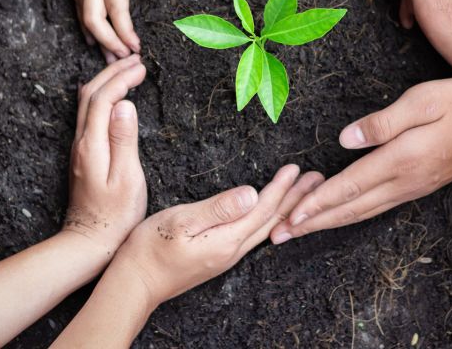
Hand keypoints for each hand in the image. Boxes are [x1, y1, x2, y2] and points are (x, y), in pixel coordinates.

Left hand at [63, 55, 147, 253]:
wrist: (90, 241)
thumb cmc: (115, 215)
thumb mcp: (127, 178)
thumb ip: (124, 139)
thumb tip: (125, 104)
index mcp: (92, 144)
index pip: (104, 98)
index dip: (122, 79)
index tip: (142, 68)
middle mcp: (81, 141)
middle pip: (91, 94)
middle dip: (112, 72)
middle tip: (135, 60)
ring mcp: (80, 147)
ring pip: (87, 102)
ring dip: (106, 81)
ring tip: (127, 70)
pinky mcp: (84, 153)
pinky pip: (89, 113)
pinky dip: (102, 95)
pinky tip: (112, 96)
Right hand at [71, 0, 164, 62]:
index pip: (116, 7)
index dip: (124, 30)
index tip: (135, 47)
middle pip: (94, 19)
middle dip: (109, 42)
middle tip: (124, 59)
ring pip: (84, 17)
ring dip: (97, 39)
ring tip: (110, 59)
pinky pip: (79, 8)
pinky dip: (87, 27)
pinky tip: (93, 39)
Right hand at [116, 165, 323, 305]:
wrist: (134, 283)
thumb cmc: (151, 249)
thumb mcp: (181, 222)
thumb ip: (218, 208)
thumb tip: (252, 194)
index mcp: (226, 240)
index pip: (262, 209)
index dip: (281, 187)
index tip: (296, 168)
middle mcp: (233, 250)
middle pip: (272, 220)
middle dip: (295, 197)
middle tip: (317, 179)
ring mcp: (227, 255)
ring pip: (265, 228)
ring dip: (286, 208)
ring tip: (302, 193)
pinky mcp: (219, 256)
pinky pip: (254, 234)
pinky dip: (270, 220)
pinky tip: (272, 216)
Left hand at [271, 77, 451, 242]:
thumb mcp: (421, 102)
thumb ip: (382, 123)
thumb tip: (345, 139)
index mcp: (398, 160)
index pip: (349, 186)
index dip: (317, 202)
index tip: (290, 216)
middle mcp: (400, 182)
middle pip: (348, 209)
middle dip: (311, 222)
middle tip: (279, 234)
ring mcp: (407, 188)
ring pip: (359, 212)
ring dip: (326, 222)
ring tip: (298, 230)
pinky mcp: (412, 187)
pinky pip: (372, 208)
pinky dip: (347, 214)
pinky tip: (336, 215)